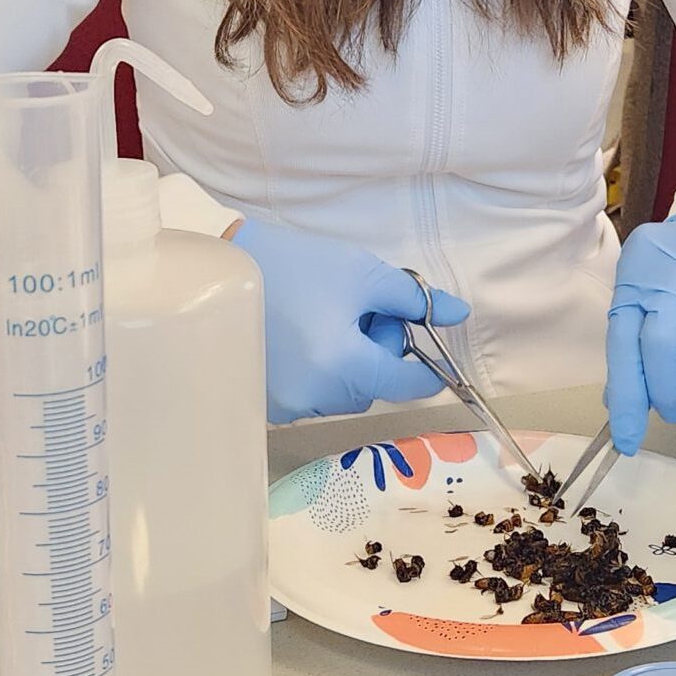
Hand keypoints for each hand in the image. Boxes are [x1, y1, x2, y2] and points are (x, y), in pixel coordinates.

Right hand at [230, 221, 469, 422]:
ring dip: (348, 364)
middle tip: (361, 309)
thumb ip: (412, 299)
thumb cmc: (292, 267)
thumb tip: (458, 314)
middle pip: (373, 386)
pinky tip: (301, 338)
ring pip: (343, 393)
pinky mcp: (266, 405)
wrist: (218, 272)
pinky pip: (312, 395)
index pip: (406, 384)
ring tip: (324, 319)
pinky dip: (318, 372)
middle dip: (377, 351)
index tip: (432, 351)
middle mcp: (315, 400)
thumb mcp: (360, 274)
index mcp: (343, 368)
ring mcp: (287, 408)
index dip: (426, 367)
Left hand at [606, 209, 675, 454]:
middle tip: (669, 411)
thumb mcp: (644, 288)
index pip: (623, 347)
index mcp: (637, 283)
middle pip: (661, 352)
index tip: (626, 440)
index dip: (625, 398)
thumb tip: (618, 400)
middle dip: (664, 394)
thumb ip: (630, 340)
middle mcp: (671, 284)